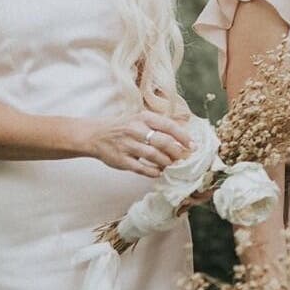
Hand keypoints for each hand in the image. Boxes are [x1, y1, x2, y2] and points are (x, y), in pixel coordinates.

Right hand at [78, 111, 194, 176]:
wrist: (96, 135)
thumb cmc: (124, 127)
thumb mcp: (140, 119)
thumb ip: (160, 125)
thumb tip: (185, 132)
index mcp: (143, 117)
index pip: (169, 126)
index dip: (184, 137)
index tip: (193, 146)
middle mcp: (135, 129)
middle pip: (164, 142)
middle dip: (178, 153)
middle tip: (185, 159)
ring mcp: (128, 145)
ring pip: (154, 156)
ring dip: (167, 163)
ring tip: (172, 165)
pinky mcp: (121, 160)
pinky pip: (142, 168)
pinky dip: (154, 172)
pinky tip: (159, 172)